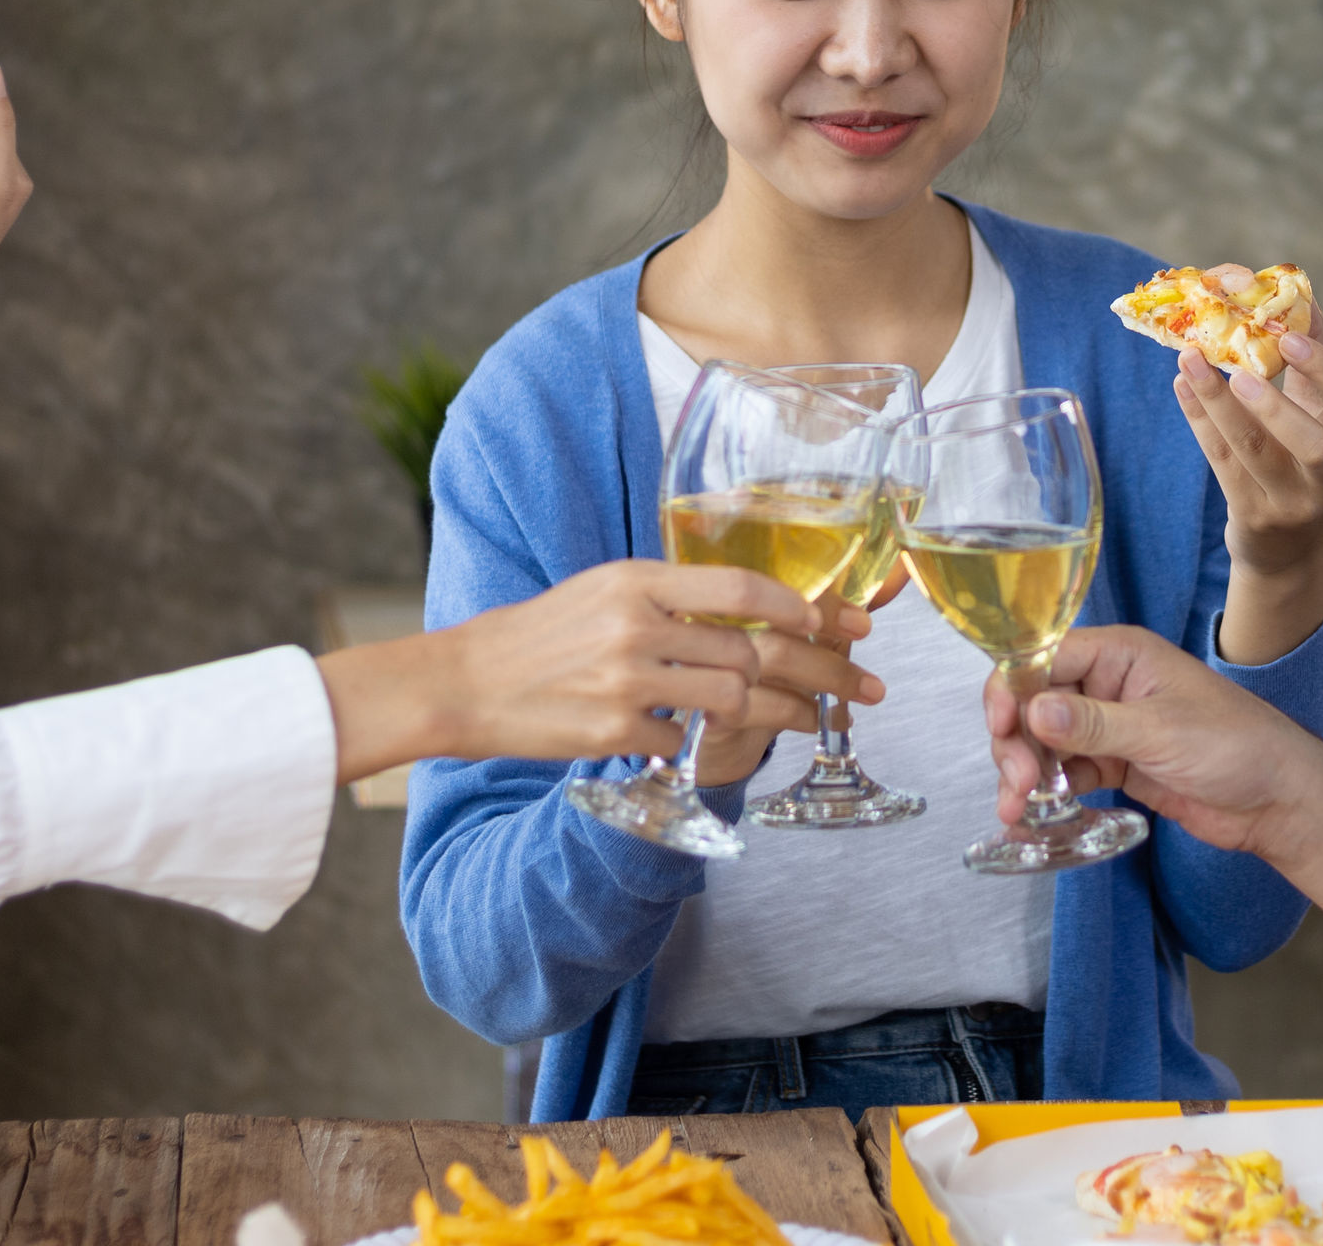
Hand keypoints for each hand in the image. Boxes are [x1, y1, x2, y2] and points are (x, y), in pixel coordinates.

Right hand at [321, 561, 870, 781]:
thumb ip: (665, 598)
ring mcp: (627, 680)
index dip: (797, 606)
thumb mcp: (603, 593)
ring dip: (773, 714)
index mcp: (637, 580)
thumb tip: (737, 610)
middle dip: (814, 673)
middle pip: (750, 651)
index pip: (738, 586)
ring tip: (799, 720)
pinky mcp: (615, 730)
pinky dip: (696, 741)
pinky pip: (683, 739)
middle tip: (853, 690)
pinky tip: (701, 739)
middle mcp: (637, 624)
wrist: (468, 680)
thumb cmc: (539, 635)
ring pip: (732, 699)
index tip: (833, 622)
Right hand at [981, 624, 1322, 858]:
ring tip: (1017, 810)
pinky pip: (1064, 773)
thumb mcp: (1161, 731)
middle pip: (1034, 701)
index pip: (1044, 657)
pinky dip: (1045, 792)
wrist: (1277, 801)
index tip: (1001, 727)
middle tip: (1021, 783)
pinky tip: (1030, 817)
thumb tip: (1033, 710)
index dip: (1013, 689)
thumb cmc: (1236, 746)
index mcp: (1120, 654)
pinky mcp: (1114, 765)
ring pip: (1042, 741)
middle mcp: (1107, 684)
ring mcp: (1108, 726)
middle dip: (1016, 740)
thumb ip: (1094, 723)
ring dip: (1024, 772)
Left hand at [1180, 315, 1322, 663]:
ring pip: (1255, 455)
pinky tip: (1182, 386)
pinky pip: (1222, 464)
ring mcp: (1293, 502)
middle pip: (1313, 447)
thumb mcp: (1319, 414)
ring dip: (1220, 406)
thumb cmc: (1305, 458)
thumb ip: (1310, 361)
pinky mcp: (1254, 516)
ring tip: (1190, 362)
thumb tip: (1296, 296)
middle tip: (1240, 369)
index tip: (1290, 338)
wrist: (1288, 545)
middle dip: (1276, 407)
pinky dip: (1199, 421)